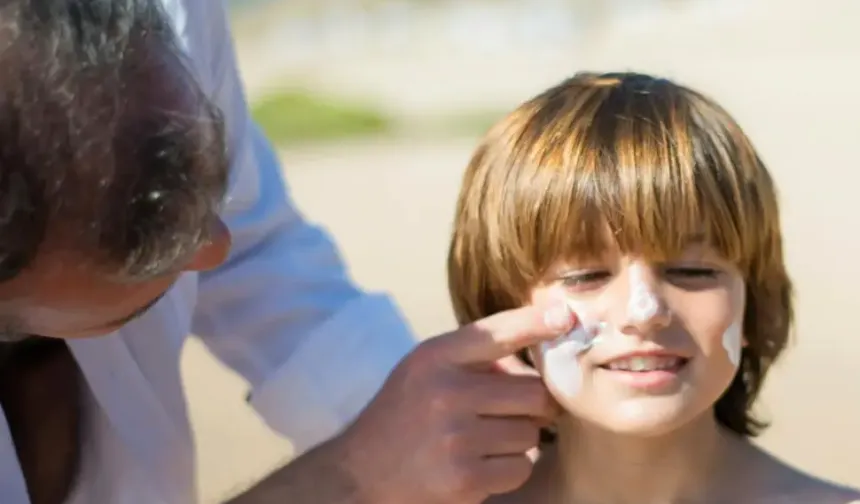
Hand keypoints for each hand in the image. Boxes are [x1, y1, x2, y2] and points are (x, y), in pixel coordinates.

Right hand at [336, 302, 575, 503]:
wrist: (362, 472)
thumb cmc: (405, 413)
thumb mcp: (426, 368)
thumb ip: (475, 355)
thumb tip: (542, 344)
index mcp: (435, 358)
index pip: (497, 333)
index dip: (536, 322)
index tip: (565, 316)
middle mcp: (445, 393)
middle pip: (534, 393)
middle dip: (535, 404)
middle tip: (521, 409)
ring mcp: (456, 439)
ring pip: (531, 433)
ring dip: (520, 438)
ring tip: (486, 439)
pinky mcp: (465, 479)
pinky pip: (521, 467)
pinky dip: (510, 468)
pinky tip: (481, 464)